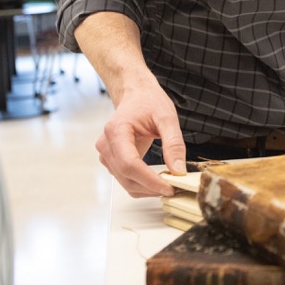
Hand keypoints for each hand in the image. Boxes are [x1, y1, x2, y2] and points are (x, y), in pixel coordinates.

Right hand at [95, 78, 184, 197]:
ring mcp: (106, 154)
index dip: (150, 180)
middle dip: (151, 187)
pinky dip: (142, 184)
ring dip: (147, 189)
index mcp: (116, 131)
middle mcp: (106, 145)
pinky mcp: (112, 160)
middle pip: (127, 177)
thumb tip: (178, 170)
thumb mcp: (167, 117)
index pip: (130, 164)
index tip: (169, 187)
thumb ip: (174, 144)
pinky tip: (158, 180)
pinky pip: (126, 179)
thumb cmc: (148, 102)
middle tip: (175, 188)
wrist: (136, 95)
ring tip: (169, 184)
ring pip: (125, 182)